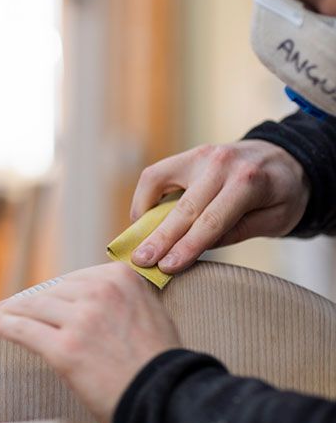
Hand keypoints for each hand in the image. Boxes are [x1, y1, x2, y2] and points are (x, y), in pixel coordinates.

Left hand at [0, 263, 180, 422]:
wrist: (166, 401)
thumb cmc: (157, 362)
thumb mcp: (148, 311)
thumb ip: (120, 297)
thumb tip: (87, 294)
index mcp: (121, 277)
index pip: (74, 280)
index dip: (53, 293)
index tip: (38, 299)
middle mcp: (100, 291)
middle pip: (51, 292)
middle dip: (31, 303)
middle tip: (11, 309)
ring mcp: (81, 319)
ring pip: (33, 307)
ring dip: (10, 311)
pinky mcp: (64, 348)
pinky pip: (23, 329)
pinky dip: (1, 324)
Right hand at [130, 140, 309, 273]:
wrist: (285, 156)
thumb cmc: (282, 194)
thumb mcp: (275, 219)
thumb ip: (236, 232)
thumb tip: (193, 247)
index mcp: (249, 181)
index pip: (212, 220)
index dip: (187, 246)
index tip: (166, 267)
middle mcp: (221, 163)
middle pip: (183, 207)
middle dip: (159, 238)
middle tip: (140, 261)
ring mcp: (200, 155)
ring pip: (158, 182)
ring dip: (143, 212)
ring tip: (138, 239)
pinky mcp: (187, 155)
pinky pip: (155, 175)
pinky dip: (145, 197)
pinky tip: (145, 218)